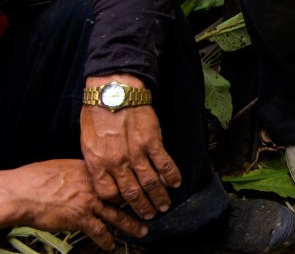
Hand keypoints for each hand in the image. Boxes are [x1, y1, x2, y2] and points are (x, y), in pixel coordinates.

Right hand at [0, 160, 146, 249]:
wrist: (25, 192)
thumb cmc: (37, 178)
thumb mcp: (65, 166)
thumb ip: (82, 171)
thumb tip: (89, 174)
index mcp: (93, 171)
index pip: (118, 177)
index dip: (131, 184)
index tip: (142, 187)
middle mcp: (96, 186)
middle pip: (124, 196)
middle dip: (139, 204)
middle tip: (152, 208)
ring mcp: (91, 203)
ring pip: (117, 215)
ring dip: (131, 224)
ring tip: (143, 230)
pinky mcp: (81, 218)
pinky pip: (99, 231)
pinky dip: (106, 240)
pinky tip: (111, 246)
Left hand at [80, 75, 180, 219]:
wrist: (114, 92)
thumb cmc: (97, 115)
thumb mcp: (87, 142)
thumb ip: (96, 162)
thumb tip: (105, 178)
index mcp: (98, 163)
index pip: (108, 194)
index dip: (119, 204)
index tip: (126, 207)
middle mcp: (117, 162)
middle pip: (131, 194)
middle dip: (142, 207)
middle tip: (150, 215)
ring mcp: (136, 153)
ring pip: (150, 183)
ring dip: (159, 197)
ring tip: (165, 205)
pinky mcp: (152, 141)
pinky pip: (164, 164)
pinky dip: (172, 176)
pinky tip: (176, 183)